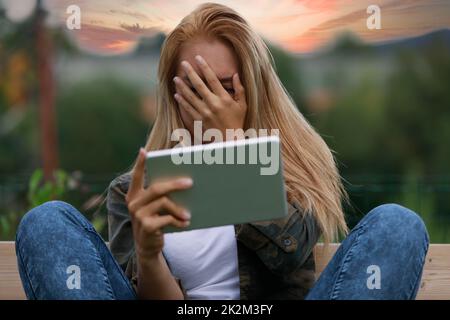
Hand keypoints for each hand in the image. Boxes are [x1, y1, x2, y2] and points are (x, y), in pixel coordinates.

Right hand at [125, 148, 192, 262]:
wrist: (147, 247)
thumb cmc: (155, 221)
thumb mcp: (154, 208)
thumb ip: (161, 196)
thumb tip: (184, 184)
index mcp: (134, 195)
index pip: (136, 176)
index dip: (140, 164)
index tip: (143, 151)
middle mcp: (133, 203)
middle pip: (156, 189)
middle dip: (175, 184)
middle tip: (190, 183)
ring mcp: (138, 215)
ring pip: (163, 203)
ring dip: (179, 208)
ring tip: (189, 214)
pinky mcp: (146, 227)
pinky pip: (166, 219)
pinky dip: (178, 221)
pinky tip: (186, 223)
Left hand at [173, 55, 246, 137]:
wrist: (230, 140)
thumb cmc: (237, 121)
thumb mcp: (243, 105)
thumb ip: (239, 89)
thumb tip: (235, 74)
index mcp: (224, 98)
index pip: (212, 79)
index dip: (205, 67)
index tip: (198, 58)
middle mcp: (214, 104)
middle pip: (199, 85)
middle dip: (191, 73)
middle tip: (183, 63)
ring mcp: (205, 112)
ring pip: (191, 96)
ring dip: (182, 86)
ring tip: (176, 78)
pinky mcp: (200, 120)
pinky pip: (189, 109)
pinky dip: (182, 101)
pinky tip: (177, 94)